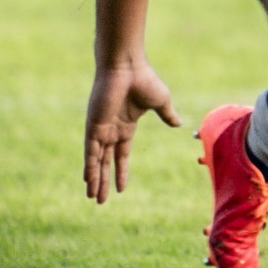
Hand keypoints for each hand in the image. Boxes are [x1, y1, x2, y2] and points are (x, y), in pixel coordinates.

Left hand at [83, 62, 180, 202]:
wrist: (127, 67)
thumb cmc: (144, 80)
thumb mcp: (161, 102)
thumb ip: (167, 115)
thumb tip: (179, 124)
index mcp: (126, 125)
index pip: (122, 154)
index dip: (121, 171)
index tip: (121, 188)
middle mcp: (111, 130)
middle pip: (106, 162)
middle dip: (104, 181)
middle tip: (101, 201)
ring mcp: (101, 129)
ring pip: (97, 161)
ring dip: (96, 180)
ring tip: (94, 198)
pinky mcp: (94, 127)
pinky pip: (90, 153)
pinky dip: (90, 168)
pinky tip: (89, 182)